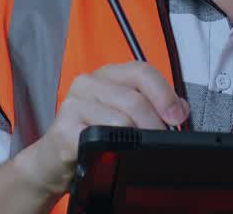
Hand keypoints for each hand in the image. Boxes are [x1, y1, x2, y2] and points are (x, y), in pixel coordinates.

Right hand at [14, 62, 189, 196]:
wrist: (53, 161)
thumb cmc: (90, 135)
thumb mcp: (122, 114)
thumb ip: (150, 104)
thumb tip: (179, 108)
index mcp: (106, 75)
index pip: (141, 71)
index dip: (164, 93)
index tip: (177, 115)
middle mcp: (88, 83)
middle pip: (134, 98)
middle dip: (155, 123)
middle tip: (161, 139)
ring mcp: (74, 103)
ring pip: (122, 118)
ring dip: (139, 138)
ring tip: (140, 148)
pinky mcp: (64, 128)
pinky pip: (102, 136)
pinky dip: (116, 146)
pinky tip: (115, 151)